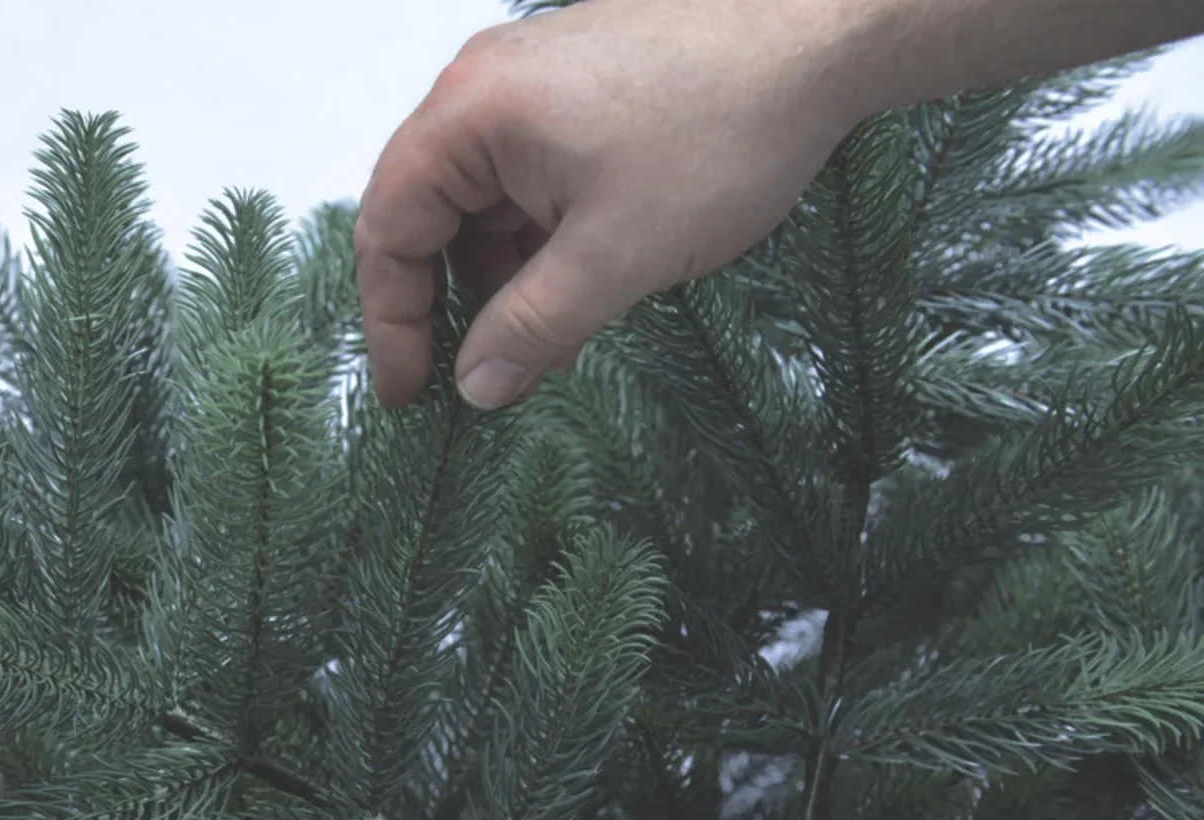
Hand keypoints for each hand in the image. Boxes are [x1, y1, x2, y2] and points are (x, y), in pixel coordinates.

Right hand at [355, 0, 868, 409]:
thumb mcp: (616, 257)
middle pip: (423, 212)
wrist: (822, 33)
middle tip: (468, 376)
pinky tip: (573, 282)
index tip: (408, 394)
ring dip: (497, 274)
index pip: (388, 231)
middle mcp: (482, 85)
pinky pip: (522, 174)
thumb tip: (475, 387)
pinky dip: (534, 236)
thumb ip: (532, 329)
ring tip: (539, 339)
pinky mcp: (574, 85)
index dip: (392, 323)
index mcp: (468, 114)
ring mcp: (528, 79)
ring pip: (478, 198)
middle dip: (444, 302)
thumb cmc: (722, 130)